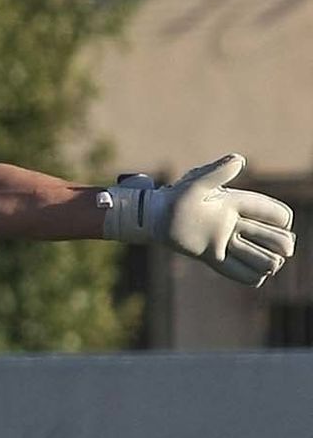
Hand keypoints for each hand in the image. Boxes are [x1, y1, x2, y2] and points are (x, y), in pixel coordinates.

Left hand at [105, 156, 295, 286]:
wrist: (154, 216)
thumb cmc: (175, 196)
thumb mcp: (197, 183)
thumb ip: (218, 172)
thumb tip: (240, 160)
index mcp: (236, 203)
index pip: (270, 211)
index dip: (280, 217)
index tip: (284, 223)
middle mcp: (235, 223)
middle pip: (270, 236)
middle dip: (281, 243)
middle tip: (284, 251)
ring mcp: (225, 241)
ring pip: (258, 256)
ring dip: (268, 261)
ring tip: (271, 265)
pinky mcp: (212, 257)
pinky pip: (238, 272)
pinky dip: (252, 277)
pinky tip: (258, 277)